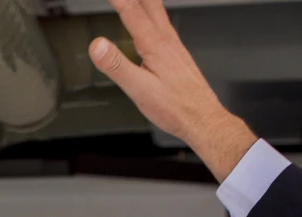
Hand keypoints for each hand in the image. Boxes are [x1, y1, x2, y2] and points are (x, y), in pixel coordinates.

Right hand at [88, 0, 256, 178]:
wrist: (203, 119)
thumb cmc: (176, 109)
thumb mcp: (139, 89)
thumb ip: (116, 66)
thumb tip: (97, 46)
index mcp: (155, 46)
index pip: (132, 12)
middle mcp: (168, 41)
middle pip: (150, 4)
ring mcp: (176, 47)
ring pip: (159, 13)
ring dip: (146, 1)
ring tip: (137, 0)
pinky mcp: (180, 56)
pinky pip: (165, 26)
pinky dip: (155, 15)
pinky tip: (154, 24)